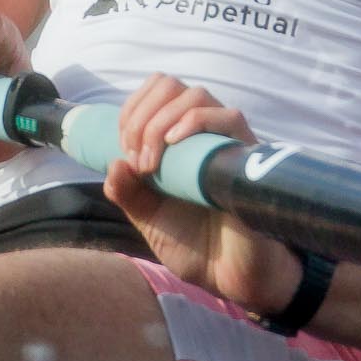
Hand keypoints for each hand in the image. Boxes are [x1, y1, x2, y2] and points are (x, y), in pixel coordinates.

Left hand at [102, 73, 302, 315]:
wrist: (229, 276)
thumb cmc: (195, 245)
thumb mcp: (148, 218)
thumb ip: (128, 193)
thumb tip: (114, 162)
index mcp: (178, 142)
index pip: (156, 93)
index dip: (132, 110)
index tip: (124, 148)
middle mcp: (203, 134)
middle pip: (171, 85)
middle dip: (141, 115)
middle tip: (137, 158)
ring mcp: (226, 141)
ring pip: (196, 95)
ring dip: (160, 122)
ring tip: (152, 162)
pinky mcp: (247, 155)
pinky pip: (228, 117)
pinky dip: (194, 122)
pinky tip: (174, 146)